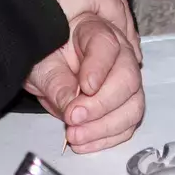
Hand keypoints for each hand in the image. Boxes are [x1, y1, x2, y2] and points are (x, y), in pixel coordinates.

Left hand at [25, 17, 144, 151]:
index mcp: (95, 32)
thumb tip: (70, 106)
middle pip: (128, 78)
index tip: (84, 88)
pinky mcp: (125, 104)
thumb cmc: (47, 57)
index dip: (98, 68)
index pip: (107, 46)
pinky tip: (84, 142)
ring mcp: (126, 80)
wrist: (50, 65)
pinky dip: (107, 137)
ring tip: (75, 135)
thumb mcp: (42, 65)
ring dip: (105, 126)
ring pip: (133, 105)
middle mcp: (119, 54)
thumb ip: (56, 82)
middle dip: (101, 104)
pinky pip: (128, 124)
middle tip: (73, 118)